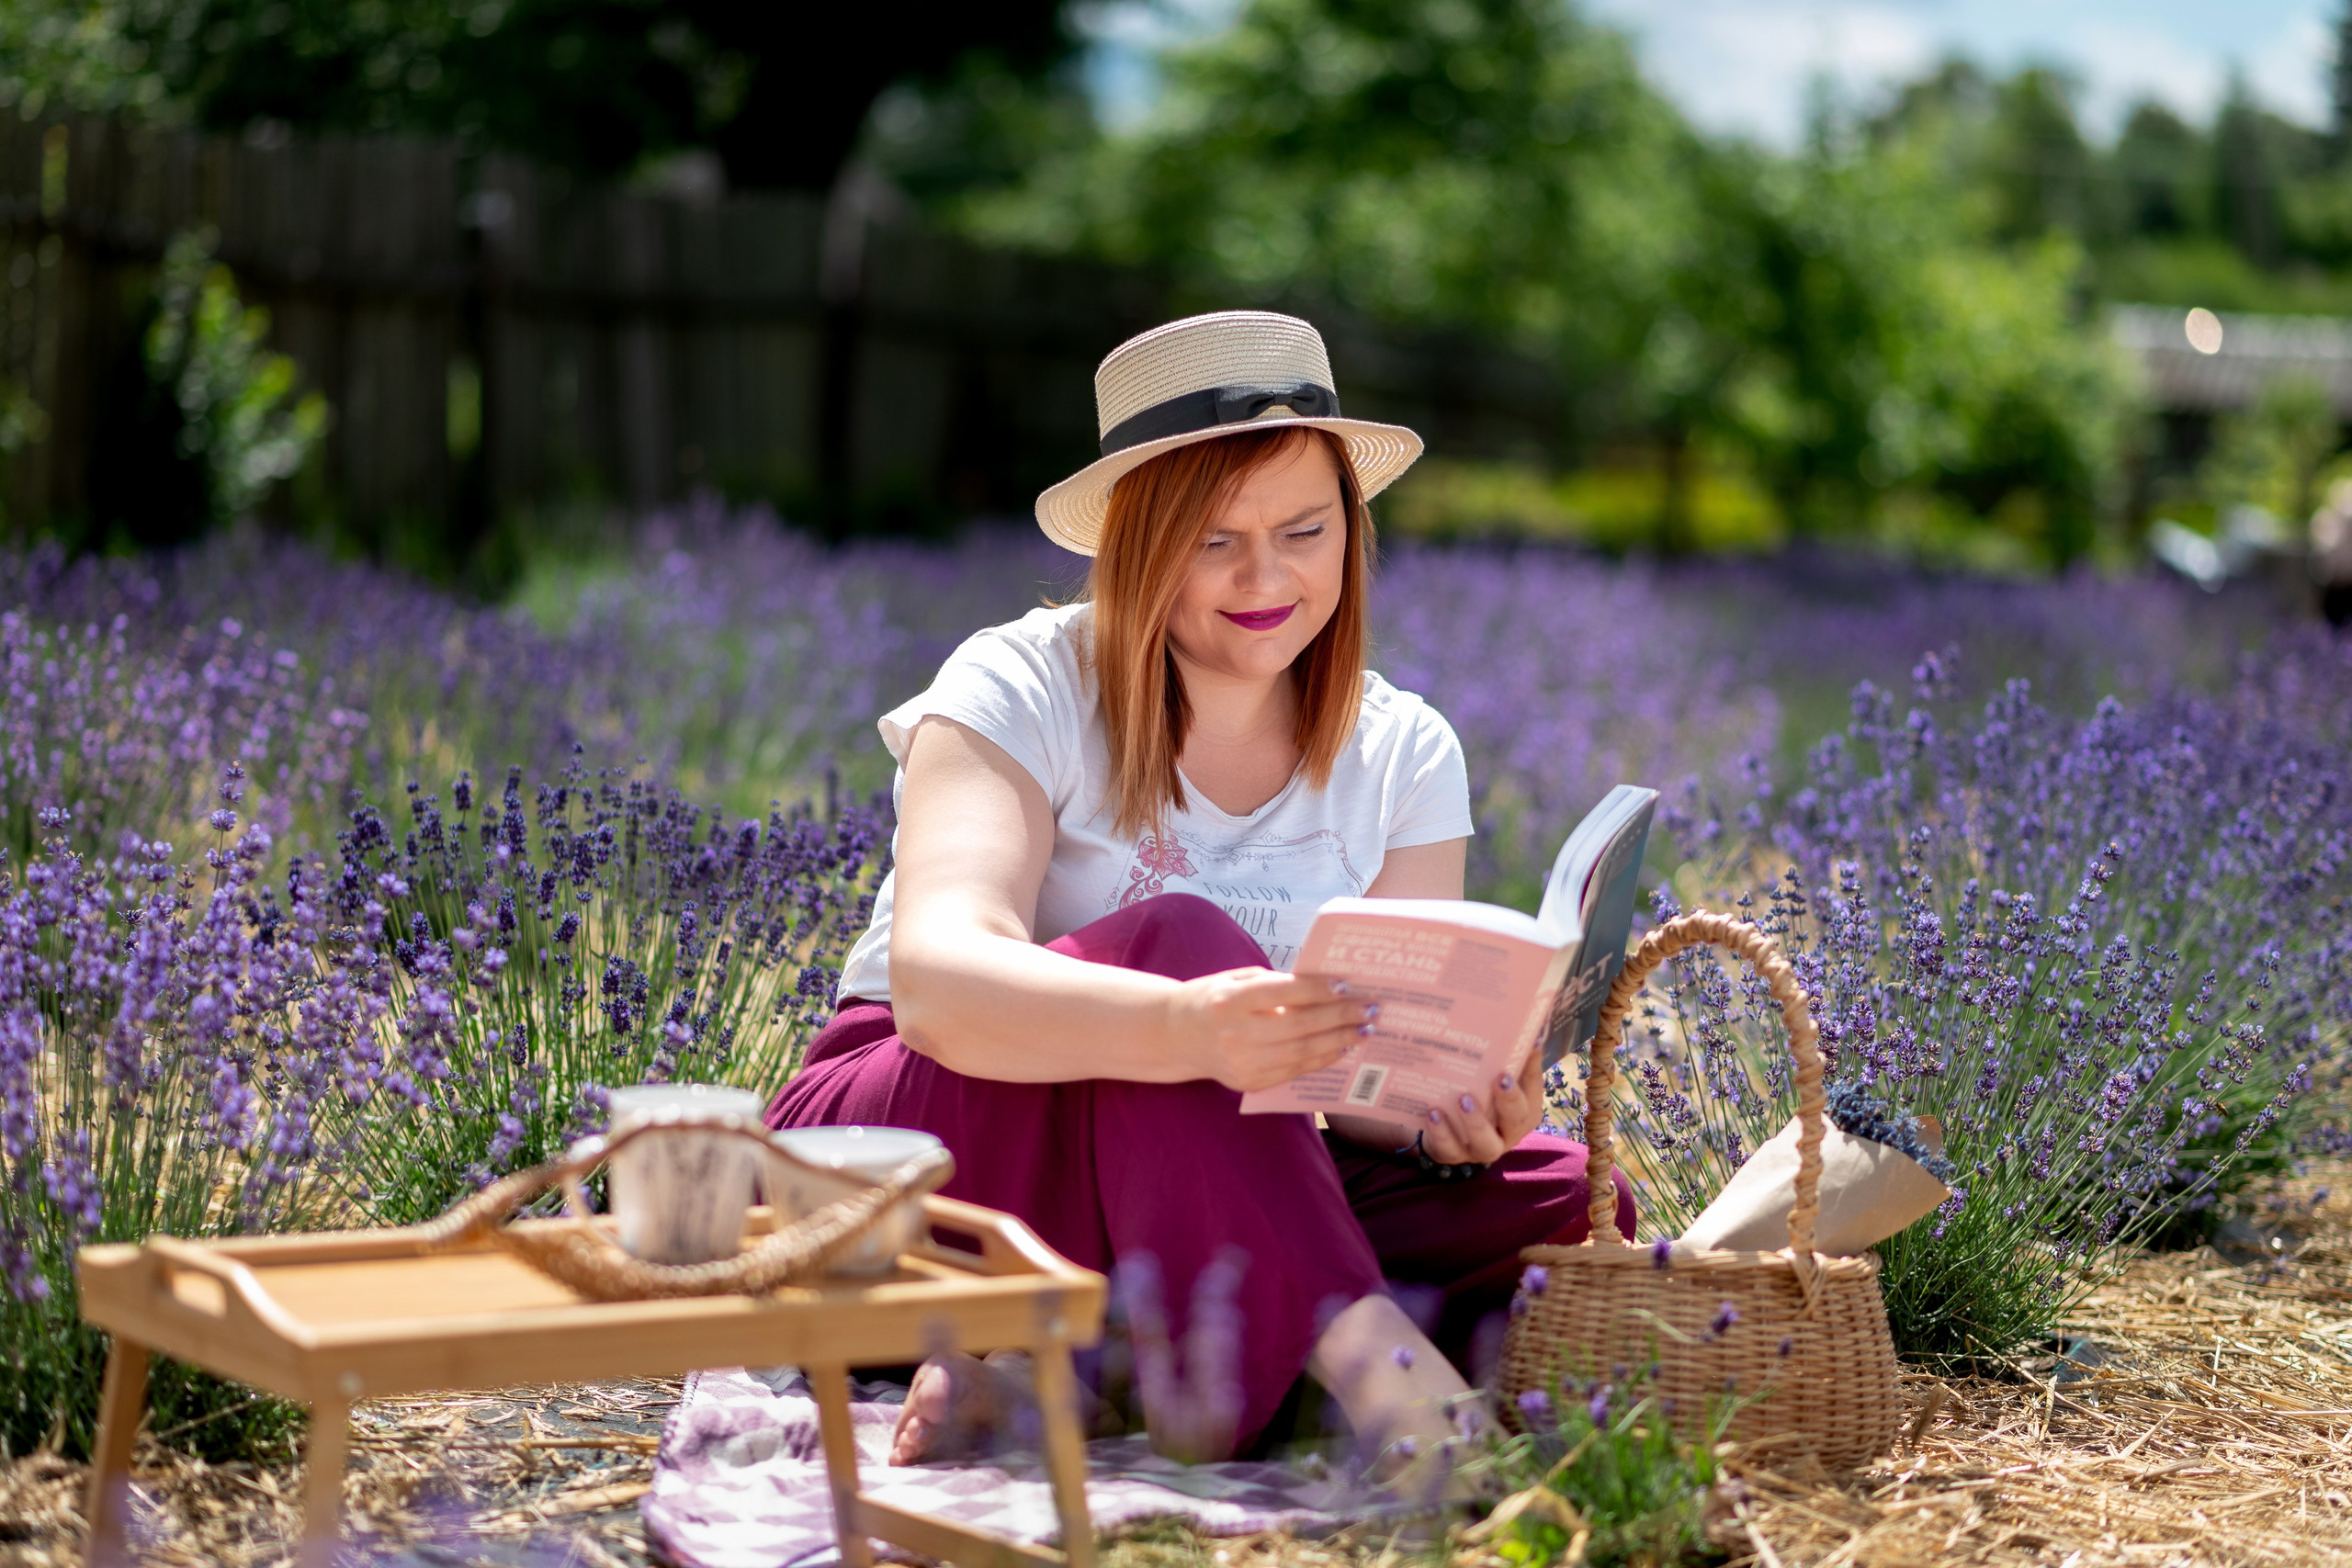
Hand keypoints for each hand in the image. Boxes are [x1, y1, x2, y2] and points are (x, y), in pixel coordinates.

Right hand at [1164, 968, 1376, 1092]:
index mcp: (1231, 1000)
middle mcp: (1236, 1033)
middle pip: (1299, 1025)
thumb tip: (1322, 988)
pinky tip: (1340, 1049)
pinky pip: (1294, 1071)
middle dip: (1339, 1017)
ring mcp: (1242, 1062)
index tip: (1347, 985)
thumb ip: (1274, 984)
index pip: (1284, 993)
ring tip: (1363, 1031)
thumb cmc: (1211, 998)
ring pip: (1301, 1052)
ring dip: (1338, 1041)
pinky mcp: (1249, 1081)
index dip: (1318, 990)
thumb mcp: (1235, 980)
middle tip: (1369, 1010)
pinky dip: (1320, 1059)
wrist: (1175, 1036)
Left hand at [1419, 1048, 1543, 1164]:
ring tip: (1463, 1098)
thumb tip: (1527, 1030)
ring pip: (1486, 1143)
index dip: (1532, 1069)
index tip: (1530, 1045)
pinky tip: (1434, 1113)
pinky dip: (1441, 1131)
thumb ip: (1508, 1059)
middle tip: (1500, 1078)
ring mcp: (1482, 1148)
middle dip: (1510, 1099)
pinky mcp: (1454, 1155)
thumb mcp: (1492, 1079)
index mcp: (1524, 1111)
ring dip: (1476, 1121)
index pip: (1534, 1087)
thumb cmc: (1479, 1097)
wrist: (1446, 1130)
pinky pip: (1449, 1148)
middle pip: (1516, 1119)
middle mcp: (1508, 1133)